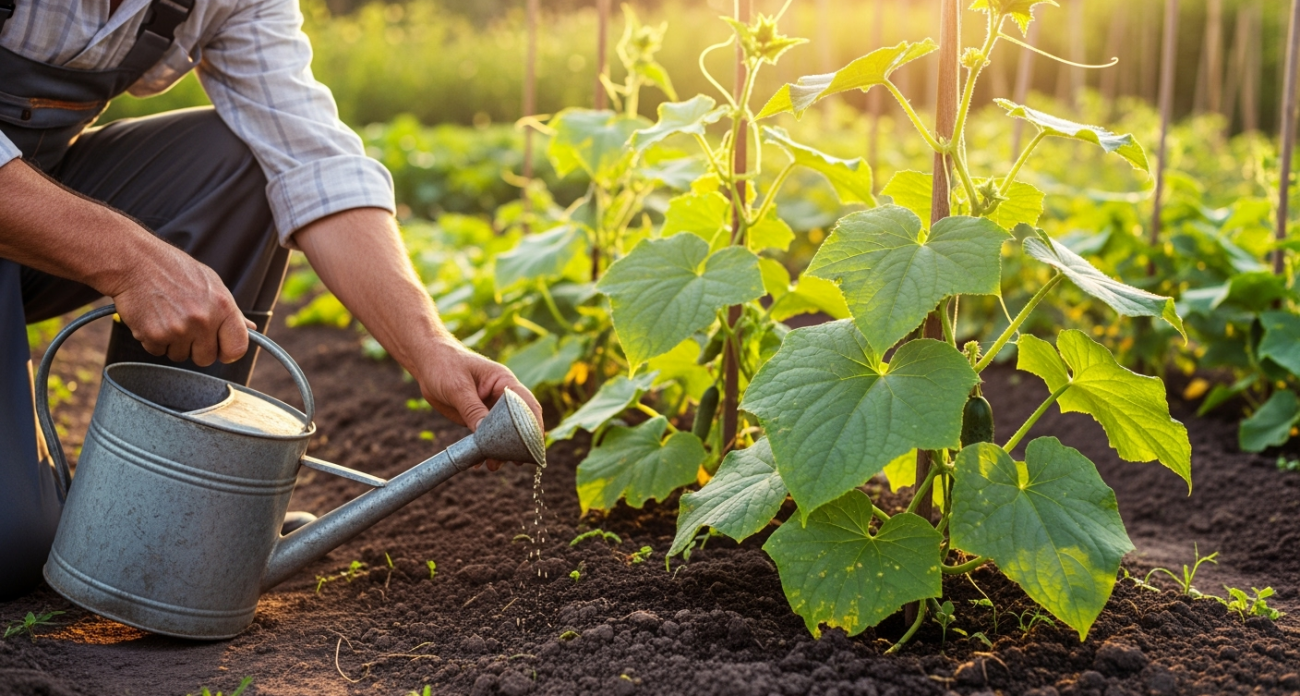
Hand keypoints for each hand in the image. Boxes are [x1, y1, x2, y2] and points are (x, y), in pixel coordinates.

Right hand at [108, 244, 252, 366]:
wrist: (134, 260)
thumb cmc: (173, 269)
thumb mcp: (211, 283)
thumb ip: (231, 311)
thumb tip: (251, 328)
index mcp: (223, 306)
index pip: (238, 348)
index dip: (228, 351)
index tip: (220, 347)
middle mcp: (203, 320)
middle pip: (207, 358)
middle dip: (197, 348)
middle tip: (186, 326)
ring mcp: (178, 329)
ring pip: (181, 356)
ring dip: (174, 343)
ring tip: (167, 316)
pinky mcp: (154, 335)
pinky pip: (158, 352)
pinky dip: (154, 340)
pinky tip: (153, 318)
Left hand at [414, 339, 543, 470]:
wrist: (427, 363)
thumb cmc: (446, 364)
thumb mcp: (458, 387)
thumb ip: (473, 409)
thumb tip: (485, 434)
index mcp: (505, 383)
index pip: (527, 406)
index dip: (534, 426)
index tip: (534, 446)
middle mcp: (501, 397)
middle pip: (518, 423)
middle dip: (517, 444)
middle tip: (515, 462)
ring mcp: (489, 409)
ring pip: (501, 434)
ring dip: (499, 451)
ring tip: (493, 466)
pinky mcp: (476, 418)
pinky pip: (484, 437)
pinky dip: (482, 450)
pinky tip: (477, 462)